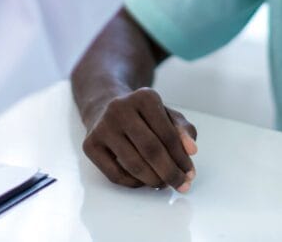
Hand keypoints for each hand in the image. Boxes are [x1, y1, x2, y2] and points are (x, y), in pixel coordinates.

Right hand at [82, 87, 198, 191]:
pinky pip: (115, 174)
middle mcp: (120, 108)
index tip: (190, 173)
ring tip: (164, 184)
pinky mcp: (90, 144)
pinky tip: (143, 181)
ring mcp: (103, 126)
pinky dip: (133, 183)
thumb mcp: (165, 114)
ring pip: (134, 164)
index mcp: (144, 97)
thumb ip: (183, 130)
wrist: (104, 107)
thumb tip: (191, 150)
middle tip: (181, 185)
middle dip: (170, 172)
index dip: (182, 158)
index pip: (168, 134)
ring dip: (154, 180)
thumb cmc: (141, 115)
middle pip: (151, 150)